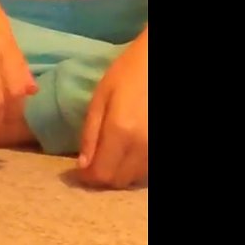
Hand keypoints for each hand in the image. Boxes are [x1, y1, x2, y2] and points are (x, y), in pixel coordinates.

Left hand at [78, 26, 147, 188]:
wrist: (157, 63)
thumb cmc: (127, 74)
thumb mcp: (100, 99)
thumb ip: (90, 134)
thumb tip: (83, 166)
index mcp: (121, 133)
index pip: (102, 174)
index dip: (88, 177)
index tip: (80, 170)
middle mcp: (143, 147)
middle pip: (119, 181)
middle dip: (103, 176)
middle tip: (95, 162)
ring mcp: (157, 150)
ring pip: (135, 179)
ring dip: (121, 173)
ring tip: (113, 154)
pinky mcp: (164, 148)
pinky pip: (149, 170)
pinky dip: (137, 167)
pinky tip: (130, 150)